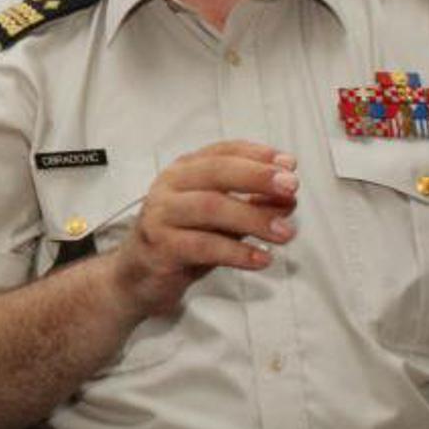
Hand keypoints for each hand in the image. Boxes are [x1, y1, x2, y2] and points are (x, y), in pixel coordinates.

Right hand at [116, 140, 298, 316]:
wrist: (137, 277)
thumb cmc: (182, 240)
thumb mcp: (221, 220)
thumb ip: (250, 206)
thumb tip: (289, 199)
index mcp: (184, 170)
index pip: (222, 151)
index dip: (257, 155)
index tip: (289, 165)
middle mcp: (170, 185)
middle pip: (217, 172)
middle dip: (257, 177)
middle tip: (292, 188)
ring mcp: (162, 214)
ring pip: (211, 207)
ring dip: (253, 218)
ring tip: (285, 233)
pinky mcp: (160, 246)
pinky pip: (204, 245)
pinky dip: (237, 252)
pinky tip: (261, 259)